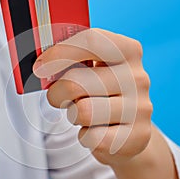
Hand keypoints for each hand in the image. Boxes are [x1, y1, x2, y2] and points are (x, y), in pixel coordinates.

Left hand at [33, 28, 152, 166]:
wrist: (129, 129)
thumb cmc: (102, 94)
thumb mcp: (91, 70)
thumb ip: (71, 60)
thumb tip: (40, 64)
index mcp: (127, 51)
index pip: (91, 40)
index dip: (59, 52)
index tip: (39, 67)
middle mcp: (137, 77)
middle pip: (75, 82)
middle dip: (57, 93)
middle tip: (59, 97)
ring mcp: (139, 108)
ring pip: (82, 112)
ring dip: (73, 115)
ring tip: (83, 113)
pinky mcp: (137, 136)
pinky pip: (92, 137)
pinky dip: (86, 136)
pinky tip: (96, 131)